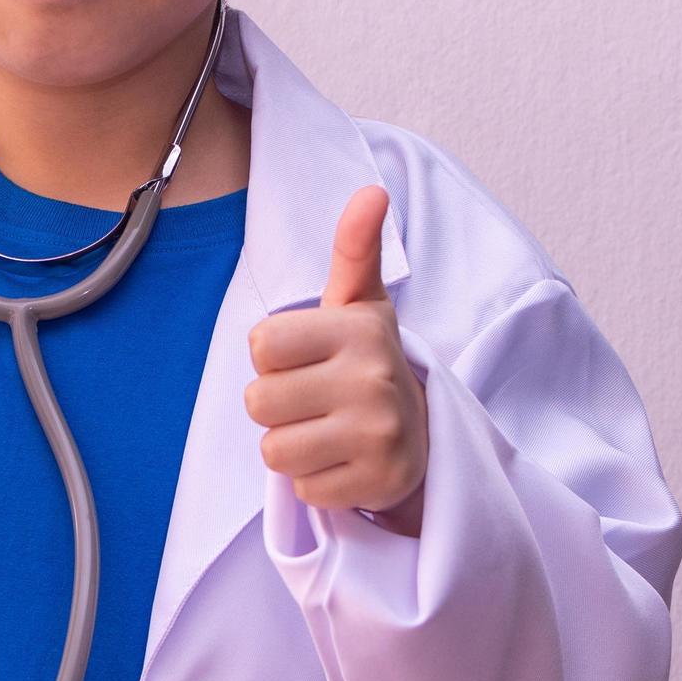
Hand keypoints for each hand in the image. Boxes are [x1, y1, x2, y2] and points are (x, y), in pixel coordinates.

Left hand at [244, 185, 428, 534]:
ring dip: (292, 446)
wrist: (424, 433)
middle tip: (316, 399)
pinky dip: (315, 482)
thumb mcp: (360, 304)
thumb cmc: (366, 362)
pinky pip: (302, 489)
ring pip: (274, 450)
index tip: (306, 357)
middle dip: (277, 405)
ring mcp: (377, 434)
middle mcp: (372, 378)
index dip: (272, 356)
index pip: (260, 344)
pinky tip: (343, 461)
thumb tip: (370, 191)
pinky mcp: (377, 482)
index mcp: (358, 329)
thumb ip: (354, 250)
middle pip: (257, 401)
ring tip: (328, 430)